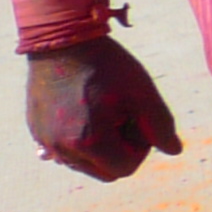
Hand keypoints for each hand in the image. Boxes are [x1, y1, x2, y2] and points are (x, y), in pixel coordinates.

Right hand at [27, 39, 181, 181]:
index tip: (138, 118)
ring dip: (100, 147)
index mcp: (88, 143)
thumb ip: (161, 126)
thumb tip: (174, 151)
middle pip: (104, 171)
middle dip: (121, 151)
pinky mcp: (36, 129)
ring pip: (83, 163)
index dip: (141, 147)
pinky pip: (63, 149)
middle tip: (123, 116)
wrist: (62, 39)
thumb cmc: (107, 65)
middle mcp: (60, 148)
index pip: (126, 168)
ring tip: (104, 111)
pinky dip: (80, 139)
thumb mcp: (143, 94)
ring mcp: (44, 140)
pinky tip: (86, 110)